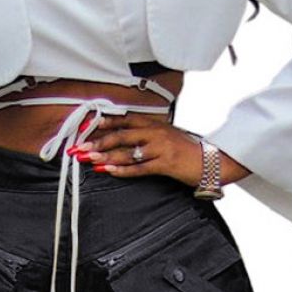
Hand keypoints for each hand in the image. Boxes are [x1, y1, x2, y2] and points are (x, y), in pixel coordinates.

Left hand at [73, 115, 248, 186]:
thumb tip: (126, 141)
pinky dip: (123, 170)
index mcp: (155, 125)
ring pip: (128, 151)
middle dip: (98, 141)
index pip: (124, 121)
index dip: (103, 123)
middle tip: (79, 147)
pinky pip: (141, 167)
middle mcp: (156, 133)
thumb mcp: (168, 137)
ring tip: (89, 159)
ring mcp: (161, 148)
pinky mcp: (166, 163)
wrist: (213, 160)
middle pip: (122, 135)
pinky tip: (110, 171)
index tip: (85, 127)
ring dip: (106, 155)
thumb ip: (148, 136)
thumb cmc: (189, 150)